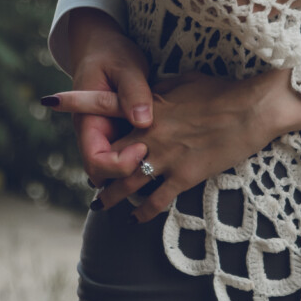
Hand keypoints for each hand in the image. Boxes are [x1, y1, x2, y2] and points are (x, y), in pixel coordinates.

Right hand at [40, 9, 153, 184]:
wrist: (102, 44)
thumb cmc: (111, 53)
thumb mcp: (124, 65)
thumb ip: (133, 91)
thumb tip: (143, 121)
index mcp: (87, 121)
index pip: (95, 161)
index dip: (118, 165)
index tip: (143, 148)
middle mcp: (95, 134)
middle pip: (105, 173)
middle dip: (129, 173)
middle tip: (155, 155)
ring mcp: (107, 135)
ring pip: (117, 169)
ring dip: (138, 168)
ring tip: (165, 159)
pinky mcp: (121, 132)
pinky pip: (129, 155)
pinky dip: (144, 158)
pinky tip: (166, 150)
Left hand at [45, 70, 300, 221]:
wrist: (250, 108)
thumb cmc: (219, 89)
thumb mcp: (181, 81)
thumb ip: (155, 92)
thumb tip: (143, 97)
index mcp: (147, 107)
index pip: (103, 103)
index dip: (75, 102)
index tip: (50, 101)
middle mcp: (150, 134)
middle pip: (110, 156)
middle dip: (97, 169)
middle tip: (91, 179)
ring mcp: (166, 157)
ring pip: (127, 185)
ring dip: (111, 197)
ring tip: (101, 205)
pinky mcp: (185, 175)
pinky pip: (157, 201)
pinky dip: (143, 212)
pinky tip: (136, 219)